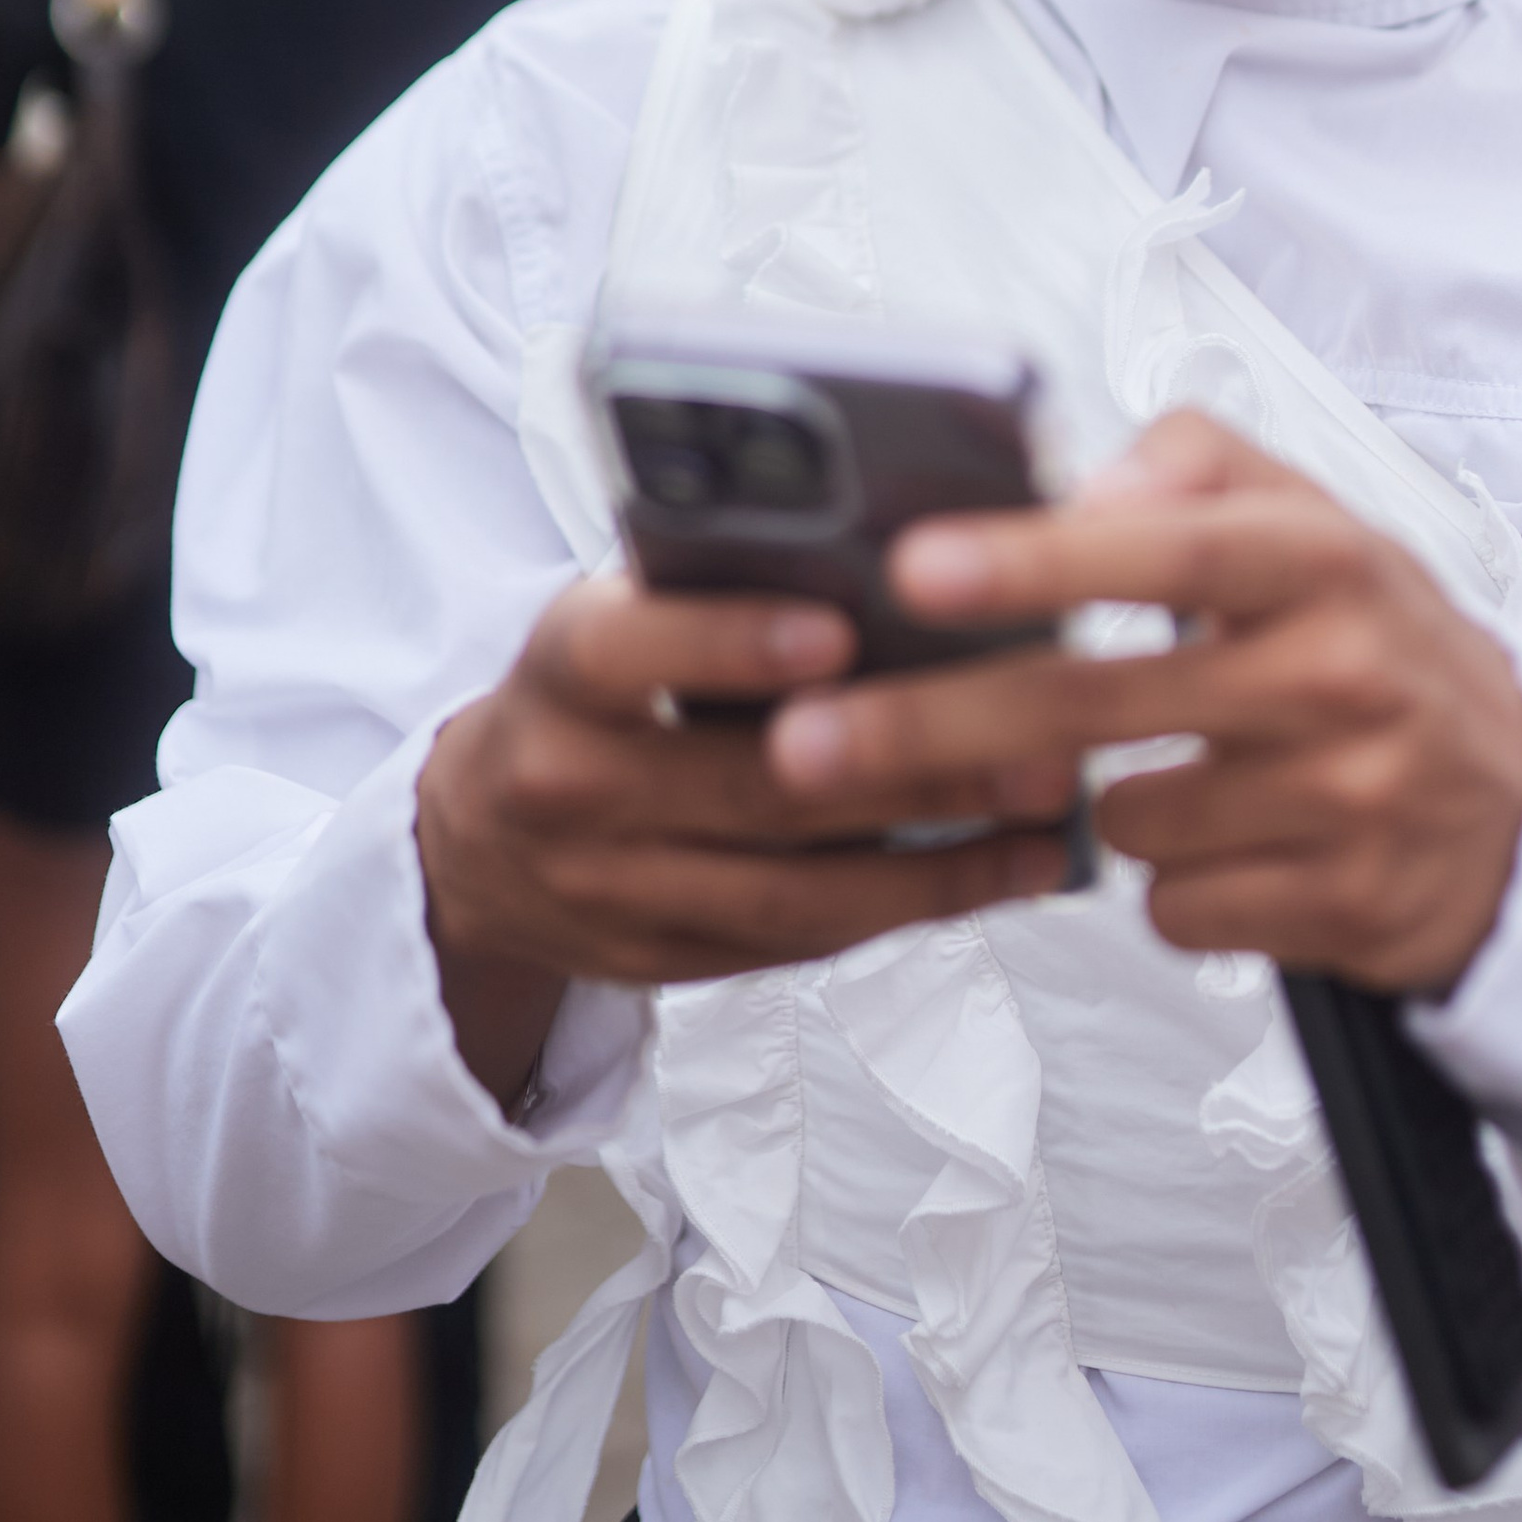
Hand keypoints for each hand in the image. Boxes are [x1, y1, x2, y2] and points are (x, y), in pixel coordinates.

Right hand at [417, 580, 1075, 1102]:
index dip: (730, 641)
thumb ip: (712, 588)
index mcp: (558, 675)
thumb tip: (889, 557)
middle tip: (1034, 738)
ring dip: (938, 860)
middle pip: (752, 789)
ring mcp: (610, 896)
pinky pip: (800, 945)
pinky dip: (910, 907)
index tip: (841, 631)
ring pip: (790, 892)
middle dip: (907, 767)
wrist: (472, 839)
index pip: (627, 651)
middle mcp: (569, 790)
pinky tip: (1001, 872)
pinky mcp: (663, 964)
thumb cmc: (590, 691)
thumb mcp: (613, 619)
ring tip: (1049, 816)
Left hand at [768, 413, 1521, 996]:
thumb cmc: (1373, 645)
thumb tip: (1087, 480)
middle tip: (808, 741)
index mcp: (1324, 559)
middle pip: (1095, 705)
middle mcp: (1343, 674)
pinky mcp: (1339, 908)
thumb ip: (1195, 467)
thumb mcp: (1311, 524)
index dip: (1037, 558)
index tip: (919, 565)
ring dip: (1099, 804)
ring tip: (1180, 767)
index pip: (1166, 546)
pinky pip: (1173, 908)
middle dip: (934, 726)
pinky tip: (1230, 844)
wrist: (1518, 808)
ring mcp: (1346, 800)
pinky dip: (1172, 884)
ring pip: (1121, 819)